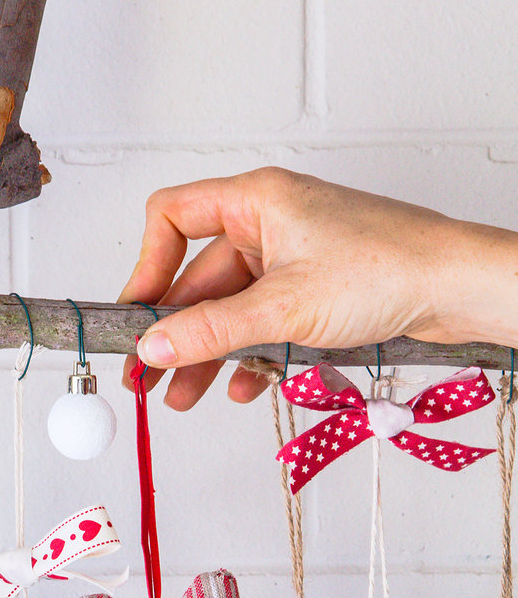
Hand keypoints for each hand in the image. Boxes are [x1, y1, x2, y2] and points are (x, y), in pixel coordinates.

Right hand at [118, 168, 517, 410]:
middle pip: (199, 278)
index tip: (138, 316)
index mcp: (256, 201)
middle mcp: (270, 223)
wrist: (459, 287)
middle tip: (147, 376)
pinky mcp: (314, 289)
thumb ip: (211, 330)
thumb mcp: (284, 307)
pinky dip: (249, 354)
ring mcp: (293, 257)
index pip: (172, 216)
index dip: (147, 266)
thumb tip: (153, 347)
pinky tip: (245, 387)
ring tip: (186, 396)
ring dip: (207, 353)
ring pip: (231, 308)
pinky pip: (263, 321)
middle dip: (175, 332)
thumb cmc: (389, 268)